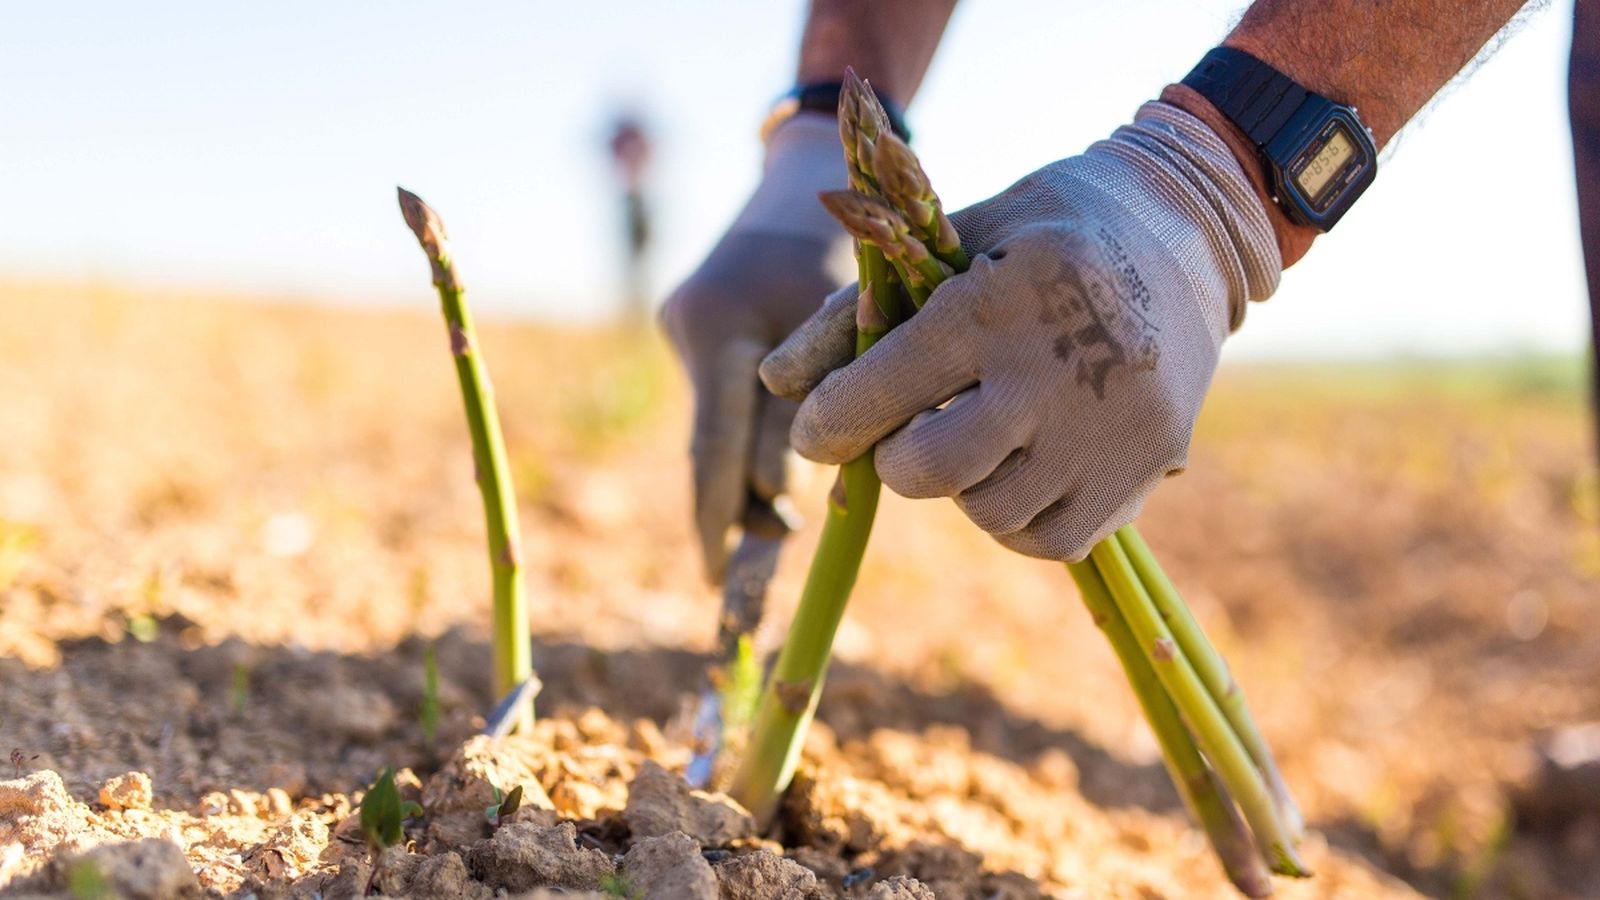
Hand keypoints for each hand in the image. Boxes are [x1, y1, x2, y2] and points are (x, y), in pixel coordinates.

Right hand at [661, 113, 854, 581]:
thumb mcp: (858, 320)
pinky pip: (721, 402)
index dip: (723, 516)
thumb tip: (790, 498)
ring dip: (739, 484)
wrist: (816, 170)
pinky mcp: (693, 323)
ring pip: (714, 430)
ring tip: (757, 549)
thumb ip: (830, 402)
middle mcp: (692, 324)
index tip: (723, 580)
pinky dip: (745, 443)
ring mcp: (686, 322)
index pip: (719, 443)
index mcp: (722, 323)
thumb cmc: (859, 243)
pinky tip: (766, 490)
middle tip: (728, 588)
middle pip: (704, 449)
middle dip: (723, 516)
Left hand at [760, 102, 1280, 560]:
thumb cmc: (1047, 224)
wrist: (1190, 225)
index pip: (886, 389)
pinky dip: (1017, 518)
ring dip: (960, 488)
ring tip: (978, 435)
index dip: (830, 423)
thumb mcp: (954, 235)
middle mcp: (1059, 370)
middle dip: (895, 461)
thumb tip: (774, 382)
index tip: (815, 433)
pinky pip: (1052, 540)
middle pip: (932, 471)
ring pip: (990, 515)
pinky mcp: (1150, 466)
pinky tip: (1019, 466)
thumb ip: (862, 308)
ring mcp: (1112, 428)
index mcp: (1001, 300)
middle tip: (904, 434)